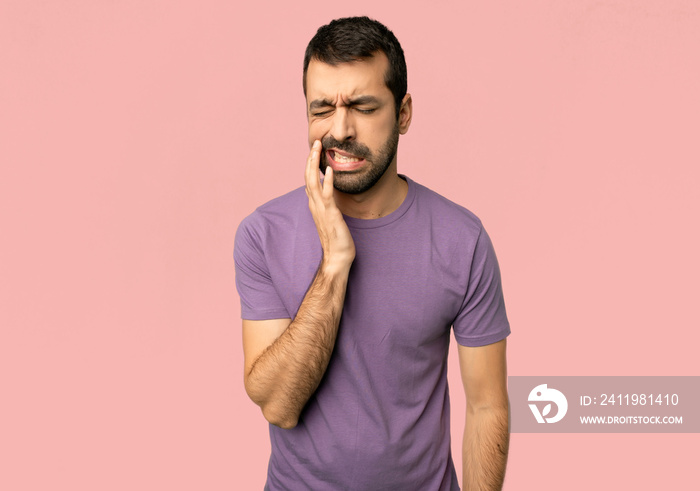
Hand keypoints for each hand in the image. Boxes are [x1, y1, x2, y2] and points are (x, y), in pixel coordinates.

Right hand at [305, 140, 355, 270]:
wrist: (337, 257)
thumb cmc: (336, 239)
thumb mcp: (330, 218)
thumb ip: (326, 206)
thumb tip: (325, 196)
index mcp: (314, 205)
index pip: (308, 180)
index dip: (310, 164)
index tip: (315, 150)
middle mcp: (314, 205)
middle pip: (307, 177)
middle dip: (311, 158)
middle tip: (316, 142)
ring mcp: (321, 209)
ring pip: (312, 182)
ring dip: (314, 164)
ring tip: (318, 148)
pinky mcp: (330, 214)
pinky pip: (326, 195)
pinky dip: (326, 181)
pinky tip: (328, 170)